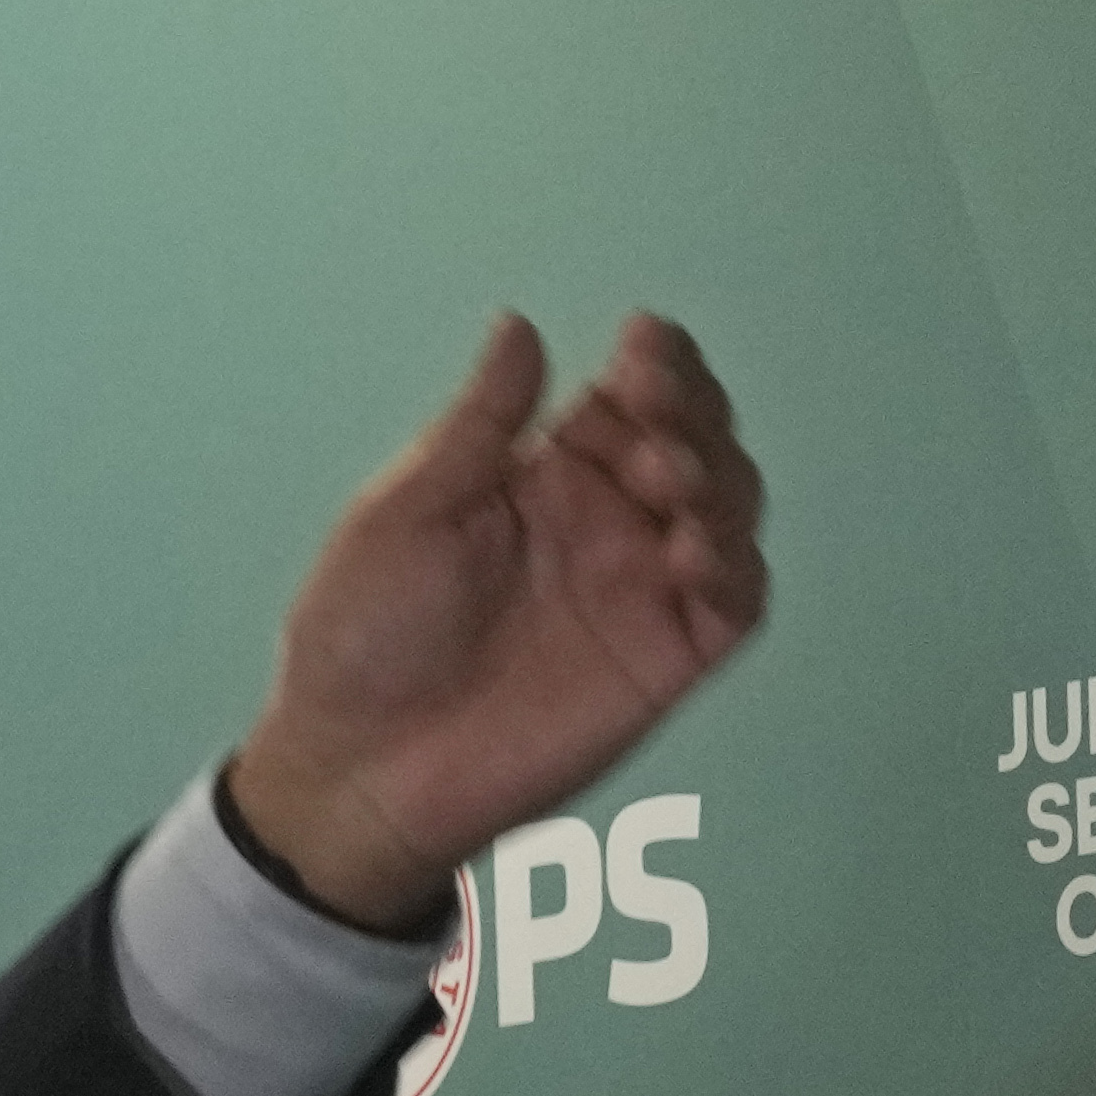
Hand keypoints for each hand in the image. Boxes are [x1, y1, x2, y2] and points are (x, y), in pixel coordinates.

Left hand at [227, 311, 768, 931]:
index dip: (654, 365)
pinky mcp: (665, 661)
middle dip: (693, 410)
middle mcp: (606, 526)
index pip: (630, 400)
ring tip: (667, 480)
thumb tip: (518, 326)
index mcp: (544, 479)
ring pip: (732, 508)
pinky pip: (737, 604)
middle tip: (654, 410)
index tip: (641, 346)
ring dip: (720, 476)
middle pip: (695, 440)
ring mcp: (641, 592)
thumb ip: (477, 425)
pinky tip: (692, 551)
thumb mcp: (404, 513)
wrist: (358, 769)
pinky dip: (736, 567)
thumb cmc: (360, 642)